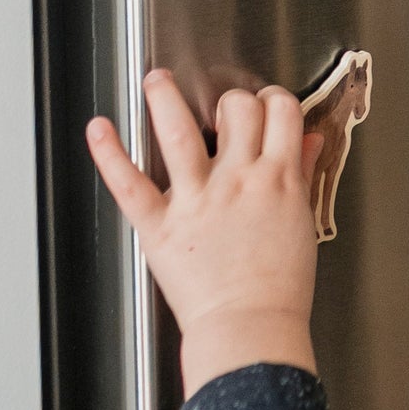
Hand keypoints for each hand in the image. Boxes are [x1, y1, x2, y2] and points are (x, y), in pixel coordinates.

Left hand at [87, 70, 324, 397]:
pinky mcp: (161, 225)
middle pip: (238, 109)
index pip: (281, 111)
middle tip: (222, 108)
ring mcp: (197, 200)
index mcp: (278, 179)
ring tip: (156, 80)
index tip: (266, 104)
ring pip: (179, 131)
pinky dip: (110, 154)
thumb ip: (302, 174)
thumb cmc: (280, 287)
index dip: (274, 98)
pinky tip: (100, 129)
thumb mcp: (302, 222)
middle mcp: (238, 180)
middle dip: (233, 99)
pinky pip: (130, 183)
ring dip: (164, 97)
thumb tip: (308, 141)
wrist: (251, 330)